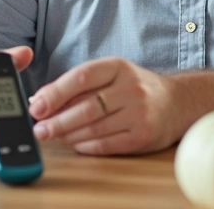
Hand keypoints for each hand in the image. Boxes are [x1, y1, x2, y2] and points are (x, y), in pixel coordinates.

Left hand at [28, 57, 176, 155]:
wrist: (176, 103)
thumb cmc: (134, 88)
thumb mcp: (110, 75)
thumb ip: (77, 85)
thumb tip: (40, 100)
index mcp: (118, 67)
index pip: (82, 77)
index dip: (56, 92)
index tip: (37, 106)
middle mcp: (131, 88)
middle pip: (86, 107)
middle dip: (57, 121)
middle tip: (39, 129)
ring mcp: (139, 113)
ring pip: (94, 128)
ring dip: (69, 135)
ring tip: (54, 136)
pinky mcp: (142, 135)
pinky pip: (106, 144)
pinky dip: (85, 146)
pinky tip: (75, 143)